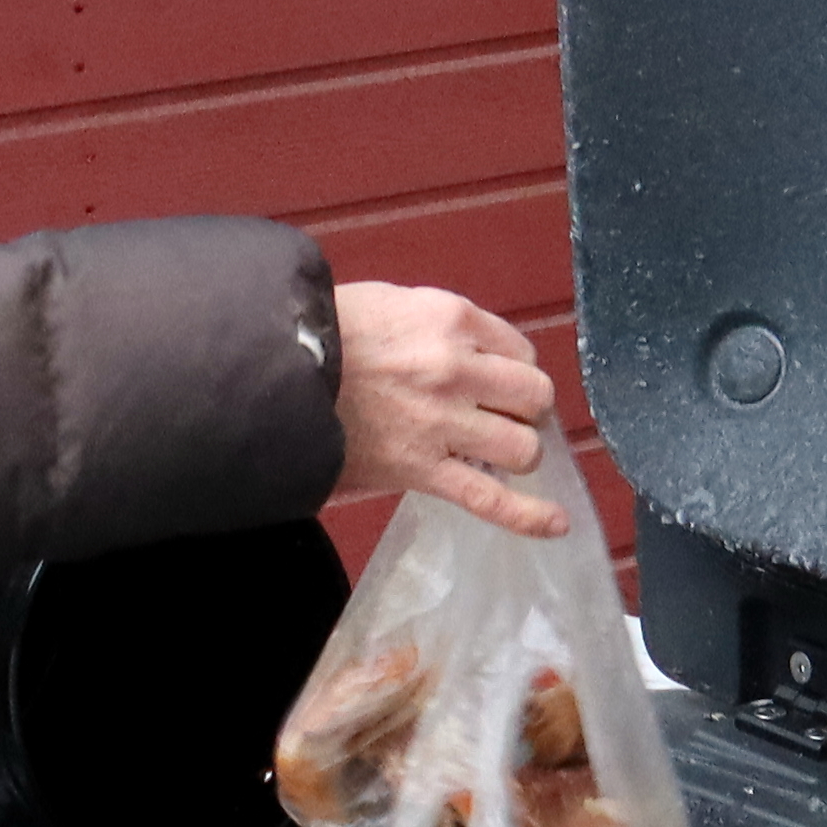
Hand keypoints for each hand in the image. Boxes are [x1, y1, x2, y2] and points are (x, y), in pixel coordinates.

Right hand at [330, 282, 567, 539]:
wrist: (271, 374)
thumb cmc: (323, 335)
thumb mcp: (389, 301)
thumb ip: (437, 324)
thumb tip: (470, 354)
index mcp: (450, 319)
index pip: (520, 350)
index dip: (514, 372)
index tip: (498, 384)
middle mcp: (456, 368)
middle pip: (533, 397)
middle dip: (524, 411)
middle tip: (499, 418)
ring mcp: (441, 423)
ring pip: (522, 447)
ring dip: (516, 453)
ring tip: (493, 454)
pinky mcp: (421, 469)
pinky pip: (489, 499)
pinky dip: (528, 517)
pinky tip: (556, 525)